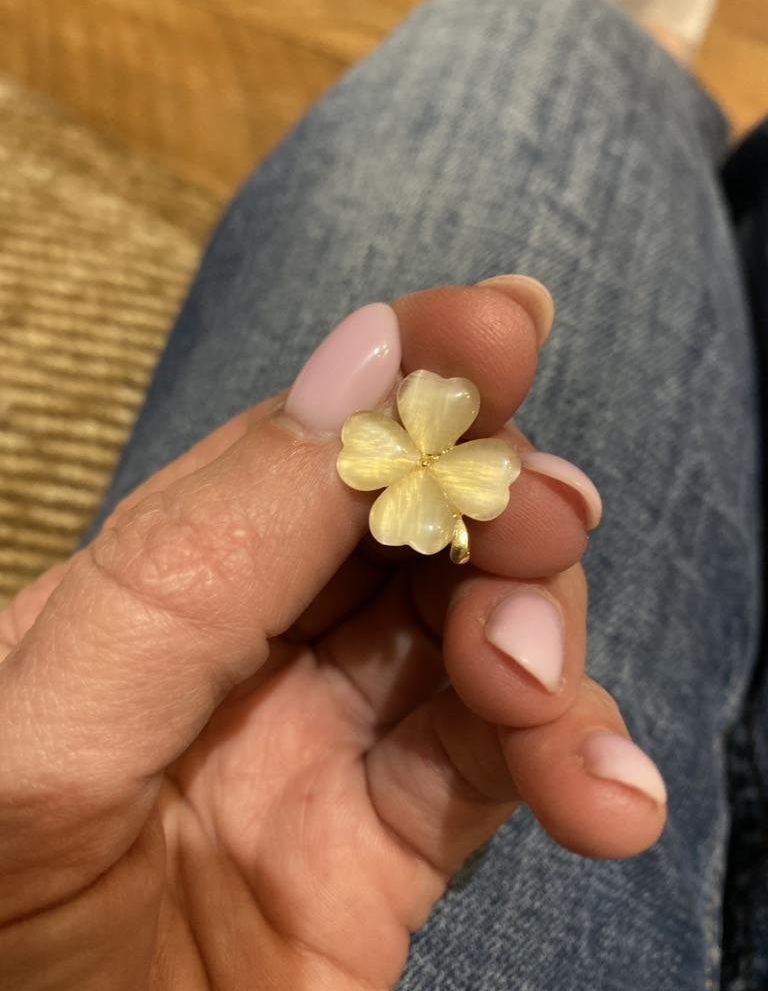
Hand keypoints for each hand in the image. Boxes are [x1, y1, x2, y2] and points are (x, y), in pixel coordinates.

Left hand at [0, 284, 665, 989]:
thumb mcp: (55, 723)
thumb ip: (199, 550)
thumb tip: (363, 362)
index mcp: (160, 583)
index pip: (304, 446)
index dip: (405, 377)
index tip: (499, 326)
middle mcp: (255, 646)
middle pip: (415, 527)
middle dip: (494, 503)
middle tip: (543, 521)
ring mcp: (331, 744)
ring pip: (479, 633)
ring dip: (544, 637)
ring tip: (538, 690)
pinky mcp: (393, 850)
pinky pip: (506, 771)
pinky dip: (577, 764)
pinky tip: (611, 799)